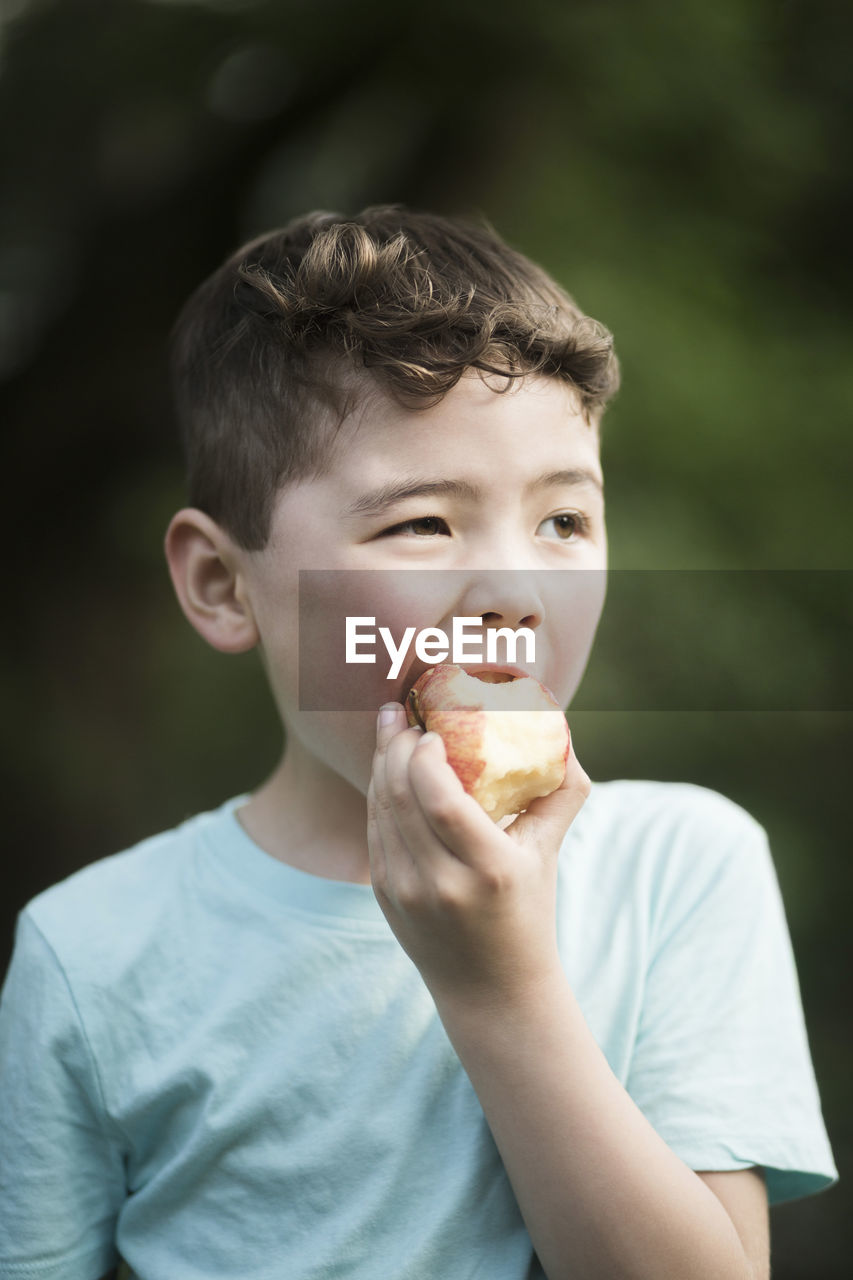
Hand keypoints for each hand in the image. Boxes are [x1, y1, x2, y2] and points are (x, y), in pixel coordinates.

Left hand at [366, 702, 589, 1009]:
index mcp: (489, 870)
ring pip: (380, 809)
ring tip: (391, 729)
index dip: (426, 757)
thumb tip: (561, 732)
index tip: (433, 729)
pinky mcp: (383, 894)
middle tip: (402, 713)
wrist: (491, 990)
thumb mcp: (549, 852)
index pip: (440, 800)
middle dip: (396, 746)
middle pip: (401, 797)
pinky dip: (377, 792)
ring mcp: (405, 892)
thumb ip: (561, 792)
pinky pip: (373, 829)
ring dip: (381, 763)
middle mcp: (440, 883)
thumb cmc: (528, 910)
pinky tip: (386, 769)